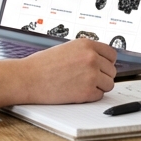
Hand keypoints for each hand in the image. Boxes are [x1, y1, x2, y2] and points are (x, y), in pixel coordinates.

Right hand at [0, 38, 116, 112]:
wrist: (29, 78)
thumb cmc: (42, 65)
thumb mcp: (67, 48)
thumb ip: (85, 52)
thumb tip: (101, 60)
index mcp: (86, 45)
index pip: (112, 54)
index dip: (106, 62)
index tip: (102, 66)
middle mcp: (91, 58)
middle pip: (112, 70)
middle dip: (102, 75)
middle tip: (86, 78)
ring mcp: (91, 75)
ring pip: (109, 84)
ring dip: (98, 86)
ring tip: (81, 85)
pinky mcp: (87, 91)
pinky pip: (99, 96)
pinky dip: (90, 96)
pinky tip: (76, 91)